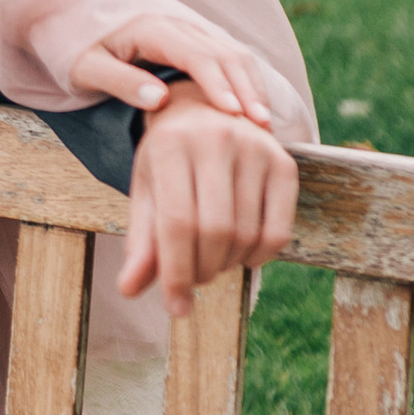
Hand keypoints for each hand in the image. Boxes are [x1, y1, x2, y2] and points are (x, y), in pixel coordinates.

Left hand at [66, 3, 277, 126]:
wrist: (64, 17)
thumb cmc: (72, 46)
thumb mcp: (85, 66)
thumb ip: (120, 80)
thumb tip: (159, 99)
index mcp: (152, 28)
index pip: (197, 55)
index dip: (219, 85)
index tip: (235, 115)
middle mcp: (176, 25)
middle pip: (225, 53)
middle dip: (247, 88)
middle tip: (263, 127)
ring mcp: (187, 31)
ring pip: (233, 53)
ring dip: (252, 85)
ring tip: (266, 124)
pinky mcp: (191, 42)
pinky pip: (228, 57)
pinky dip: (246, 81)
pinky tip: (254, 111)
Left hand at [119, 83, 298, 315]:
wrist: (204, 108)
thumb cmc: (168, 159)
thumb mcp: (147, 192)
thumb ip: (141, 242)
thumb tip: (129, 290)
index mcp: (170, 145)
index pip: (177, 224)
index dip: (176, 273)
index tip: (175, 306)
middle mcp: (215, 139)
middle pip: (214, 232)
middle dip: (202, 270)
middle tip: (194, 279)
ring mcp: (255, 147)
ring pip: (246, 235)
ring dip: (228, 265)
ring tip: (212, 262)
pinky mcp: (284, 161)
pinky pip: (278, 231)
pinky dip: (260, 257)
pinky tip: (243, 254)